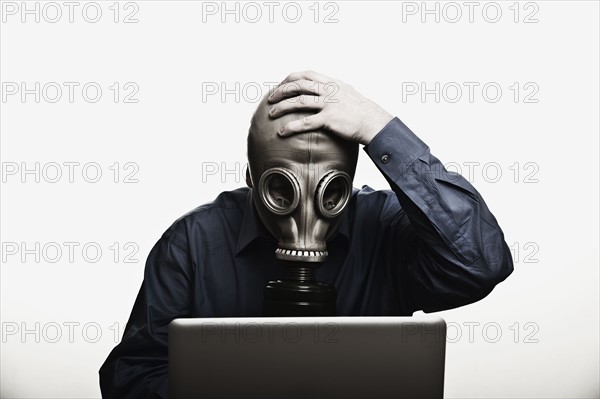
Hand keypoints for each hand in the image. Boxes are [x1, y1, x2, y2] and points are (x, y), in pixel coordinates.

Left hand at [267, 70, 393, 144]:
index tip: (281, 86)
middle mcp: (329, 90)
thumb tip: (322, 92)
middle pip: (299, 85)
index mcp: (332, 83)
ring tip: (272, 114)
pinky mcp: (330, 119)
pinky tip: (282, 132)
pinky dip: (292, 126)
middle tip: (270, 99)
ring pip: (299, 101)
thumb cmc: (361, 112)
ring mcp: (329, 104)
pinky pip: (306, 122)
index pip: (306, 75)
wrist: (373, 122)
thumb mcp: (347, 94)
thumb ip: (334, 91)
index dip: (290, 79)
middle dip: (281, 91)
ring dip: (282, 107)